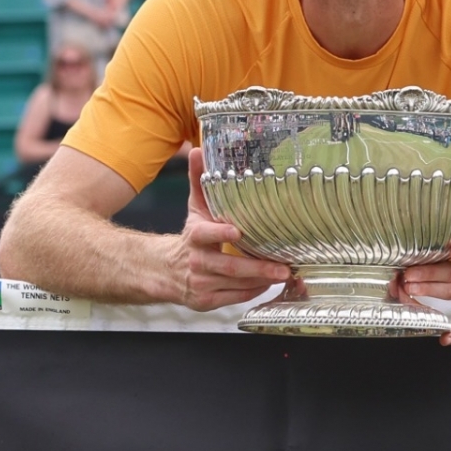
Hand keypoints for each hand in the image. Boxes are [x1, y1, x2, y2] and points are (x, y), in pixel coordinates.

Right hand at [177, 147, 290, 310]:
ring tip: (284, 273)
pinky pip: (236, 298)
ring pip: (237, 285)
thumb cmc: (191, 238)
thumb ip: (199, 181)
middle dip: (258, 268)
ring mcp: (201, 284)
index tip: (238, 231)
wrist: (166, 272)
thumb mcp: (194, 209)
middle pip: (229, 267)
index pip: (204, 234)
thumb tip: (199, 149)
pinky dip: (254, 292)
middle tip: (283, 267)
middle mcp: (197, 262)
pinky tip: (269, 284)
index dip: (220, 233)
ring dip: (262, 280)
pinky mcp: (207, 301)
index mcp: (193, 237)